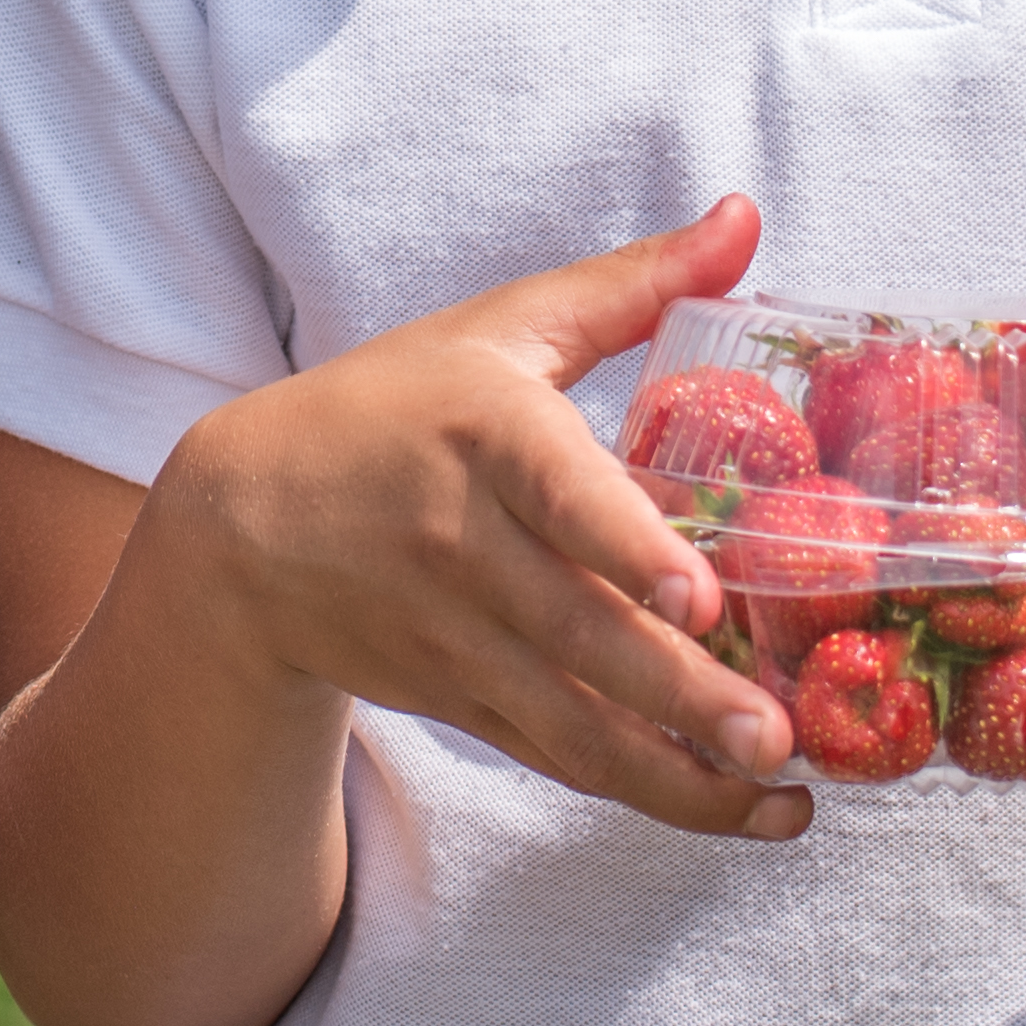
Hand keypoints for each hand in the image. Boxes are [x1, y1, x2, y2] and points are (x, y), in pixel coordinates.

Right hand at [146, 194, 802, 837]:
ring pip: (575, 722)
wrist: (245, 522)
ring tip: (780, 799)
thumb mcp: (498, 330)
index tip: (695, 597)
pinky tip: (735, 809)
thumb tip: (745, 216)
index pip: (559, 497)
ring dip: (680, 774)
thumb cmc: (395, 407)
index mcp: (484, 435)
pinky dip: (644, 793)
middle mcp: (465, 545)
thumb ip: (630, 283)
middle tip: (774, 736)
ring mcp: (458, 637)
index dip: (626, 550)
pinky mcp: (459, 698)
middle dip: (681, 694)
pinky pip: (557, 757)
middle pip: (581, 633)